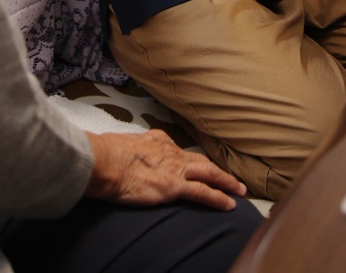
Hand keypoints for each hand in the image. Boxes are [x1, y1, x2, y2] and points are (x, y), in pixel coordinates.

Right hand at [85, 129, 246, 210]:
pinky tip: (229, 204)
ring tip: (239, 191)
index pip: (179, 151)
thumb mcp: (122, 144)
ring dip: (226, 182)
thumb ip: (131, 149)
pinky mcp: (174, 187)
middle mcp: (171, 151)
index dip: (190, 161)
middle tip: (232, 179)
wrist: (105, 161)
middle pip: (200, 161)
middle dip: (217, 170)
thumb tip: (125, 154)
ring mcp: (174, 169)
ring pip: (209, 174)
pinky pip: (203, 192)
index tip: (197, 166)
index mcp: (157, 140)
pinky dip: (218, 198)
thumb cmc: (106, 154)